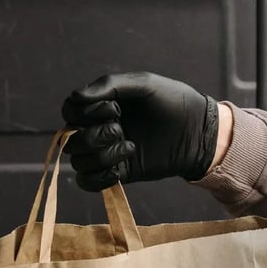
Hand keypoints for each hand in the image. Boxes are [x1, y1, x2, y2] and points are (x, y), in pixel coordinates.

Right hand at [61, 72, 218, 190]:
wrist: (197, 132)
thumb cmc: (173, 102)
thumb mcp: (143, 84)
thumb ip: (108, 85)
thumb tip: (75, 97)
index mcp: (102, 106)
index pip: (70, 112)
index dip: (80, 114)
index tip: (111, 108)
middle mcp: (100, 130)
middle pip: (72, 141)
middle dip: (94, 135)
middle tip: (121, 128)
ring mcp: (108, 153)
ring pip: (80, 163)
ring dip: (102, 155)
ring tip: (130, 147)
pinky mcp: (118, 174)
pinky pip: (90, 183)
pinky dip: (98, 179)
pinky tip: (119, 170)